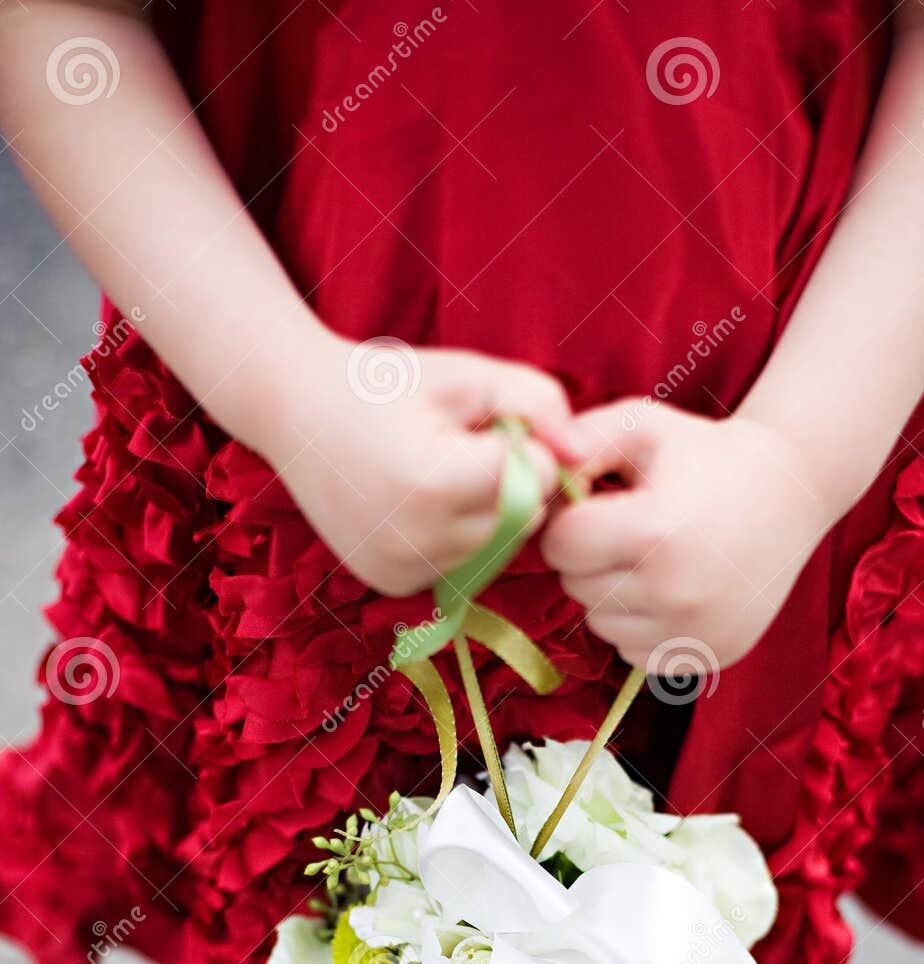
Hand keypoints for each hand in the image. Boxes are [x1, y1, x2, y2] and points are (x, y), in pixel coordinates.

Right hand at [250, 320, 579, 595]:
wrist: (294, 412)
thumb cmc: (384, 384)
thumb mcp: (467, 374)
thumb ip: (538, 401)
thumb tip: (583, 455)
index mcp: (436, 483)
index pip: (533, 481)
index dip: (526, 448)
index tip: (491, 423)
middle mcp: (418, 540)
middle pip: (520, 522)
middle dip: (512, 484)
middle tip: (467, 446)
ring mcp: (402, 570)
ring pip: (495, 550)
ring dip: (488, 513)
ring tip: (442, 471)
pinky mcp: (394, 584)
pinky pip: (461, 566)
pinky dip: (458, 538)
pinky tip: (422, 504)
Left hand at [541, 401, 842, 670]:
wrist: (791, 495)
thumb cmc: (707, 455)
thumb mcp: (644, 425)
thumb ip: (580, 438)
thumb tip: (541, 467)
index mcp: (656, 531)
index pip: (561, 546)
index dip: (569, 522)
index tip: (597, 505)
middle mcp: (675, 592)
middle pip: (576, 588)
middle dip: (588, 558)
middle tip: (627, 530)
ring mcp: (694, 632)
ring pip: (601, 624)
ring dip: (611, 594)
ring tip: (651, 559)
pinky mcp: (708, 657)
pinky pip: (634, 652)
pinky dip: (640, 625)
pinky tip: (671, 590)